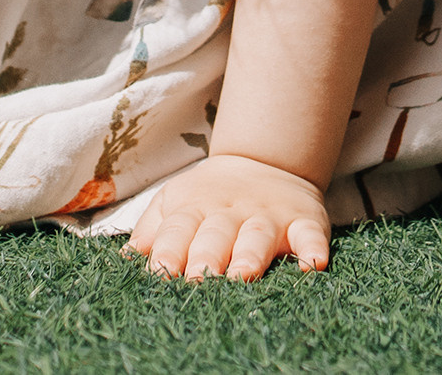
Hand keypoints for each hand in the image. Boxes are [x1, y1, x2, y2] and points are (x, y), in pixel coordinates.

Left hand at [123, 153, 330, 280]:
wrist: (264, 161)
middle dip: (206, 256)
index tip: (161, 271)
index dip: (169, 250)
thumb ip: (154, 228)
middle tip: (198, 279)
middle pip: (216, 234)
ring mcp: (267, 216)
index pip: (178, 229)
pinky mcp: (303, 221)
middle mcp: (230, 213)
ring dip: (251, 254)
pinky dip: (313, 248)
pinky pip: (310, 234)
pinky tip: (313, 264)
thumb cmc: (210, 197)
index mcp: (195, 209)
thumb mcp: (176, 200)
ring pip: (258, 236)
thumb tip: (128, 256)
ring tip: (243, 274)